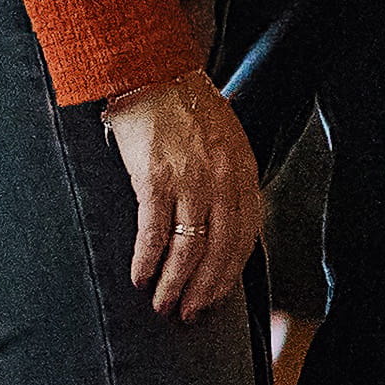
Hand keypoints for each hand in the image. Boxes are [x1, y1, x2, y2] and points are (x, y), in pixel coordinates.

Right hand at [102, 71, 269, 318]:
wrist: (150, 69)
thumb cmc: (184, 105)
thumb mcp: (225, 140)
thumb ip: (229, 179)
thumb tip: (222, 226)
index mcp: (243, 172)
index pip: (246, 237)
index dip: (230, 275)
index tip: (216, 298)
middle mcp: (222, 180)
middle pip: (220, 251)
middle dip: (205, 290)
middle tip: (189, 316)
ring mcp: (190, 180)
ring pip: (189, 250)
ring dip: (175, 285)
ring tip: (163, 306)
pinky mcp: (155, 178)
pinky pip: (154, 232)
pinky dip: (147, 261)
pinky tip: (139, 277)